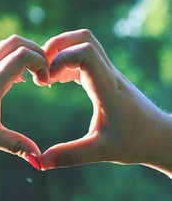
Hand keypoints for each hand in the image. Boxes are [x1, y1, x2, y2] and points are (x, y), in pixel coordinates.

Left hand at [0, 35, 48, 163]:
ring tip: (31, 75)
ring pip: (5, 44)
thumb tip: (38, 159)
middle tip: (42, 73)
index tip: (44, 83)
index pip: (22, 55)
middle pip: (16, 42)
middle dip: (37, 52)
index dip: (41, 64)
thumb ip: (16, 145)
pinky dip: (12, 56)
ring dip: (24, 52)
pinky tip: (15, 77)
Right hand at [41, 29, 171, 176]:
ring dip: (61, 52)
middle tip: (41, 67)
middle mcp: (109, 74)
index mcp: (107, 87)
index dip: (61, 59)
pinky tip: (58, 80)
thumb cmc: (134, 142)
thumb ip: (70, 155)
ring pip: (84, 44)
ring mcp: (108, 73)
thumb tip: (41, 163)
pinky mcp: (105, 77)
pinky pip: (84, 58)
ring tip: (47, 75)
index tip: (48, 79)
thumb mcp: (101, 151)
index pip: (85, 52)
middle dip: (57, 46)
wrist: (158, 136)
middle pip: (84, 38)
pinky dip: (67, 62)